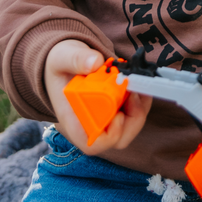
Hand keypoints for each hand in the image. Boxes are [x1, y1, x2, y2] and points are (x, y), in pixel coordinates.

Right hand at [44, 39, 150, 154]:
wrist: (65, 61)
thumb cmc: (60, 65)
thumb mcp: (62, 57)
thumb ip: (76, 59)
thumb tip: (95, 62)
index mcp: (72, 118)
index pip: (91, 144)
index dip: (110, 136)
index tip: (118, 114)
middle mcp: (90, 124)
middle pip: (117, 139)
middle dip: (132, 118)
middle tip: (134, 93)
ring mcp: (104, 118)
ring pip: (129, 128)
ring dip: (139, 108)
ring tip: (136, 84)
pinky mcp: (115, 109)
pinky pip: (134, 114)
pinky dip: (142, 101)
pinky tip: (139, 84)